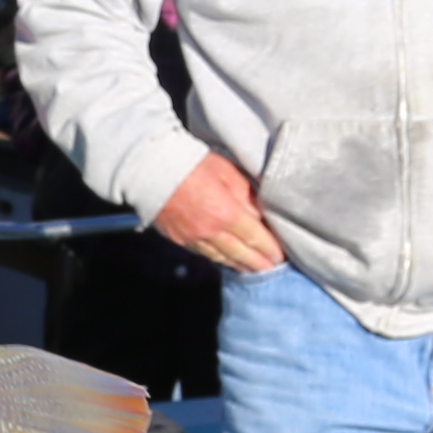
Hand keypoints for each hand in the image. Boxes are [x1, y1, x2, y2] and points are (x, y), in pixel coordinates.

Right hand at [146, 152, 285, 275]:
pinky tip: (227, 261)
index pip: (255, 237)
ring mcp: (193, 238)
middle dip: (259, 263)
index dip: (270, 248)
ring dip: (240, 265)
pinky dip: (219, 259)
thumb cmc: (191, 163)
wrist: (151, 167)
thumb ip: (247, 196)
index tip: (281, 255)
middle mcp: (210, 231)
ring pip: (222, 258)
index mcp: (226, 212)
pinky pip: (204, 254)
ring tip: (253, 270)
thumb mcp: (228, 172)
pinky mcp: (179, 239)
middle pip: (241, 253)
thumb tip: (261, 216)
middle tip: (273, 269)